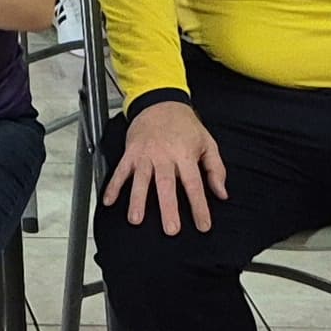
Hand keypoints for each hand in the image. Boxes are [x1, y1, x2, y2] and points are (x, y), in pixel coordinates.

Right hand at [105, 102, 226, 231]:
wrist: (159, 101)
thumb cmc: (185, 125)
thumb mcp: (207, 142)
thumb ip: (216, 169)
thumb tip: (222, 193)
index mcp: (185, 155)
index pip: (194, 184)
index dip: (199, 206)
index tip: (203, 225)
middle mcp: (164, 156)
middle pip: (166, 184)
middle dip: (168, 208)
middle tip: (170, 229)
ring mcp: (145, 154)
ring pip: (140, 180)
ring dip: (137, 200)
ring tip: (135, 219)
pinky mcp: (131, 152)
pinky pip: (120, 171)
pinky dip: (113, 186)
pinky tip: (108, 201)